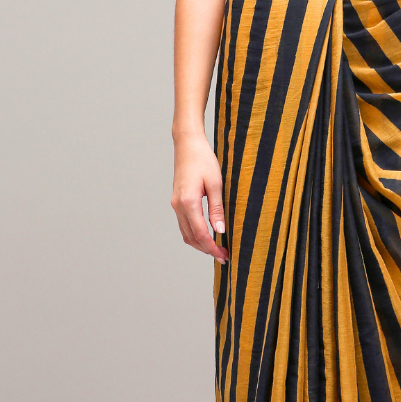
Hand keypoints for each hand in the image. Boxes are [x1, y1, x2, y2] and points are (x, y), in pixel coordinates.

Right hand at [171, 135, 229, 263]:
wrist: (187, 144)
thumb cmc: (203, 160)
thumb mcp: (216, 183)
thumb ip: (217, 209)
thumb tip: (220, 231)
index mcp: (188, 202)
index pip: (200, 234)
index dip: (213, 248)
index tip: (225, 255)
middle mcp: (178, 206)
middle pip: (191, 238)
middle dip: (207, 250)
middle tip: (224, 256)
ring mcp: (175, 204)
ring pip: (186, 233)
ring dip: (200, 244)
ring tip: (217, 248)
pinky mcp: (177, 201)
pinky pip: (184, 224)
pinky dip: (194, 234)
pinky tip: (206, 235)